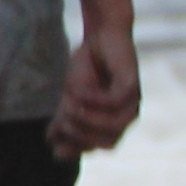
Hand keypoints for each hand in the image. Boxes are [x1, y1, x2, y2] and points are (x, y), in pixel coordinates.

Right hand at [48, 26, 143, 157]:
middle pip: (108, 143)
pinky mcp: (132, 85)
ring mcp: (133, 102)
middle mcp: (126, 117)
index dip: (75, 146)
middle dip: (82, 136)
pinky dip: (93, 99)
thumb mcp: (70, 97)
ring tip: (68, 107)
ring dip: (88, 120)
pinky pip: (113, 102)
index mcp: (113, 123)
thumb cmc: (87, 67)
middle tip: (62, 121)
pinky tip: (76, 91)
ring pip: (113, 126)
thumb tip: (54, 149)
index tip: (53, 136)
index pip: (96, 147)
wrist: (100, 35)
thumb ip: (66, 121)